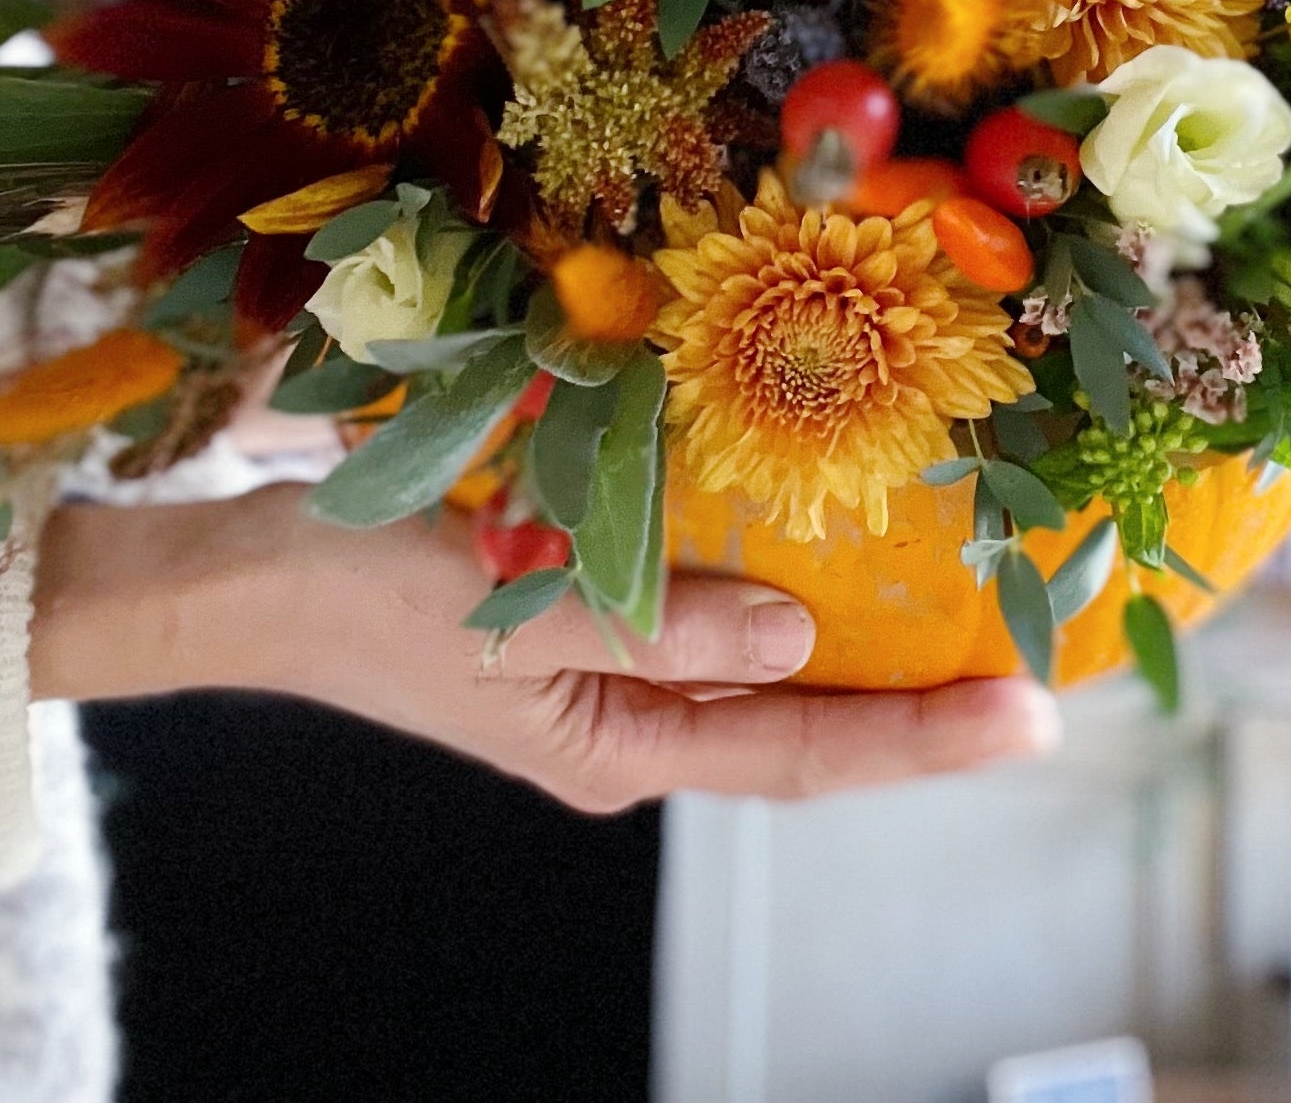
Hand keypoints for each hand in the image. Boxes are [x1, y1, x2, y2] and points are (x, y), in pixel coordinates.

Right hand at [30, 486, 1059, 812]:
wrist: (247, 576)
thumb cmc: (361, 592)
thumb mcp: (512, 609)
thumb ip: (658, 624)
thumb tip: (797, 635)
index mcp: (620, 749)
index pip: (805, 755)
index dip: (925, 738)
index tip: (1034, 714)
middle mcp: (637, 722)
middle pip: (808, 720)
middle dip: (923, 694)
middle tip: (1043, 648)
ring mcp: (618, 671)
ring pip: (771, 663)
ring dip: (868, 634)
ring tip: (980, 595)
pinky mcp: (596, 612)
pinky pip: (716, 604)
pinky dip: (781, 576)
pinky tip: (843, 536)